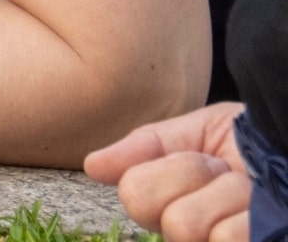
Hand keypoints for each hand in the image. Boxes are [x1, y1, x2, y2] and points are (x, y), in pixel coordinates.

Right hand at [87, 104, 250, 241]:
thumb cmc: (256, 142)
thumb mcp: (201, 132)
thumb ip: (147, 145)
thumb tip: (93, 166)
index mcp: (172, 203)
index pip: (137, 195)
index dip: (175, 170)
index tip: (207, 158)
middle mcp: (192, 233)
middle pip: (172, 221)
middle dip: (207, 184)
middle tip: (233, 176)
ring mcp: (222, 241)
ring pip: (206, 234)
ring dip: (240, 203)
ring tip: (259, 196)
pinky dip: (253, 225)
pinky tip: (269, 218)